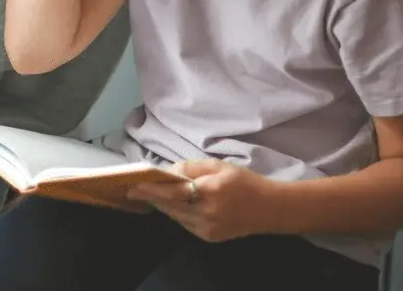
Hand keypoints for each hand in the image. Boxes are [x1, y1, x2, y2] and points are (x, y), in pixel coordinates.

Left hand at [128, 160, 276, 242]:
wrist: (269, 209)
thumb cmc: (244, 182)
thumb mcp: (218, 166)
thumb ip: (191, 168)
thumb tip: (168, 172)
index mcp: (209, 192)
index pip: (172, 192)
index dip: (151, 189)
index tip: (133, 186)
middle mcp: (206, 214)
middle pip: (170, 206)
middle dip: (153, 197)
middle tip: (135, 188)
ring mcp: (207, 229)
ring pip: (176, 216)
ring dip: (163, 205)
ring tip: (151, 194)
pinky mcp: (209, 238)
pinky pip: (185, 223)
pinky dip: (177, 213)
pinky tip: (173, 204)